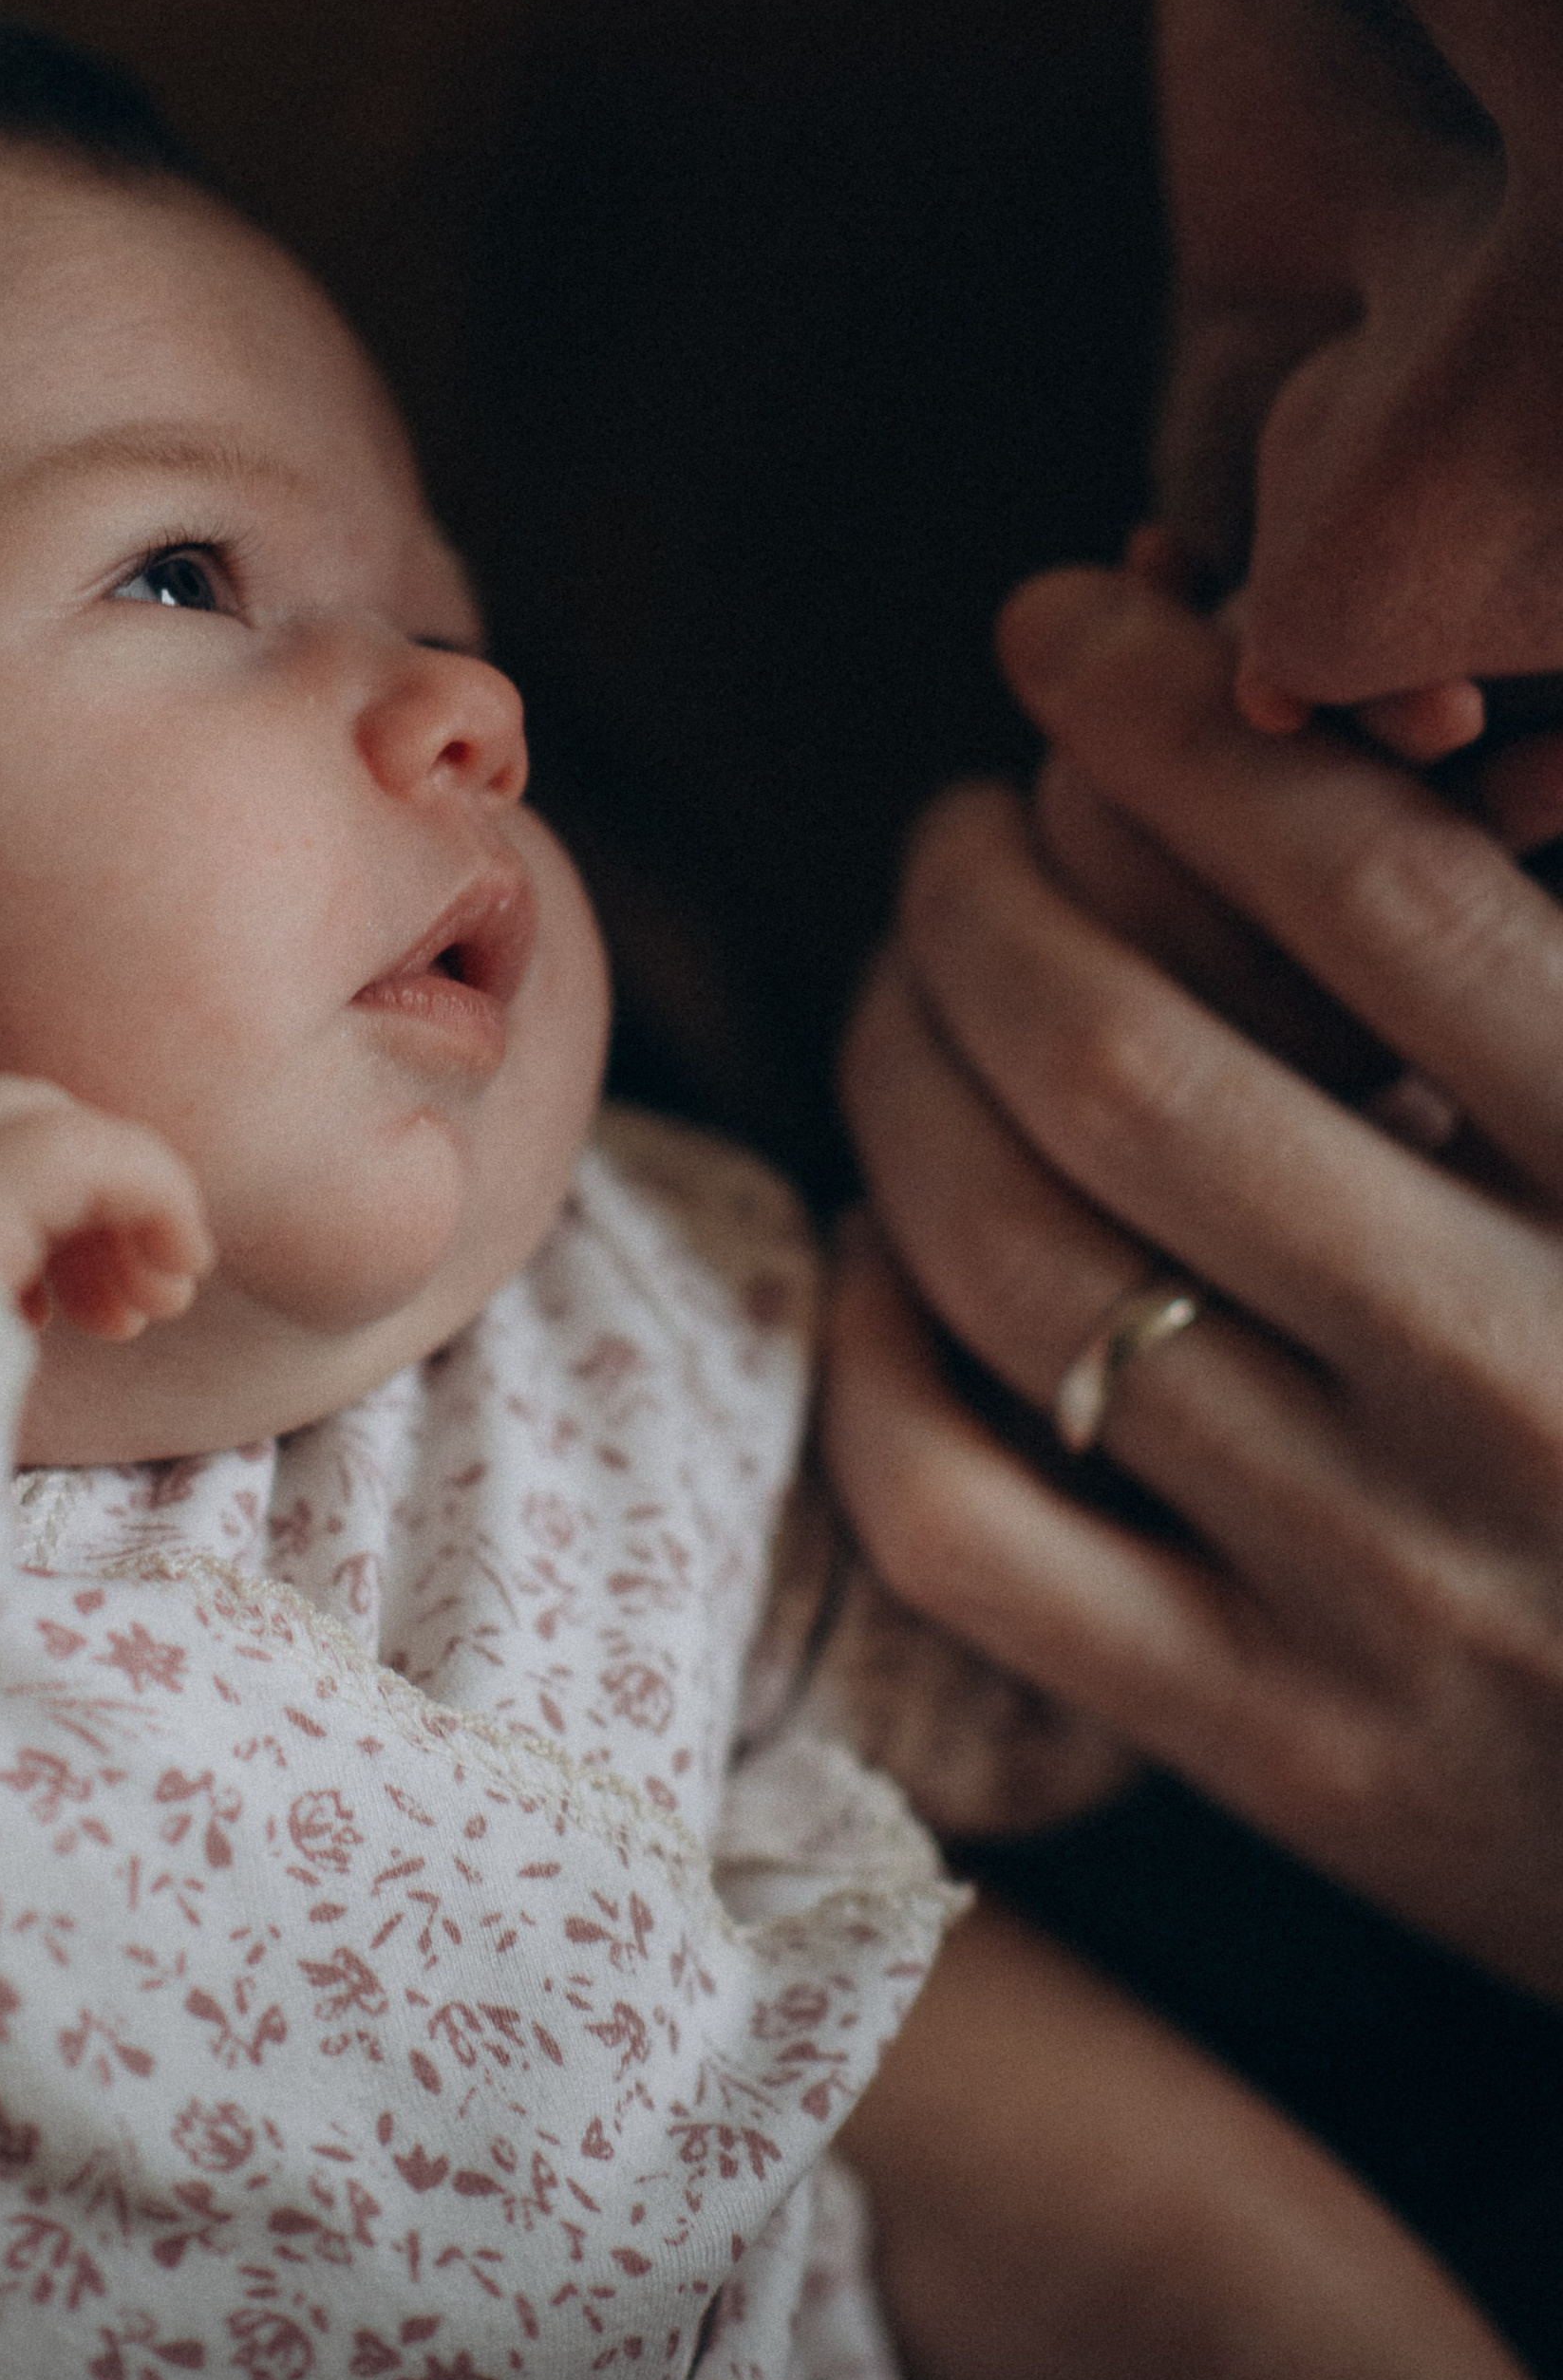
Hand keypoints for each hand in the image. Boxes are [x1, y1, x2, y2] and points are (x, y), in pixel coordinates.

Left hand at [828, 567, 1562, 2000]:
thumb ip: (1553, 948)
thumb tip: (1396, 706)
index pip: (1372, 887)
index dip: (1173, 711)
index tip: (1064, 619)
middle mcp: (1534, 1388)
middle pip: (1123, 1062)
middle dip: (980, 885)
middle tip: (962, 821)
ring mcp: (1393, 1597)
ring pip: (1010, 1263)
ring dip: (904, 1063)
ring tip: (917, 985)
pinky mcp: (1286, 1759)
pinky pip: (963, 1519)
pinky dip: (884, 1342)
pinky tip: (906, 1237)